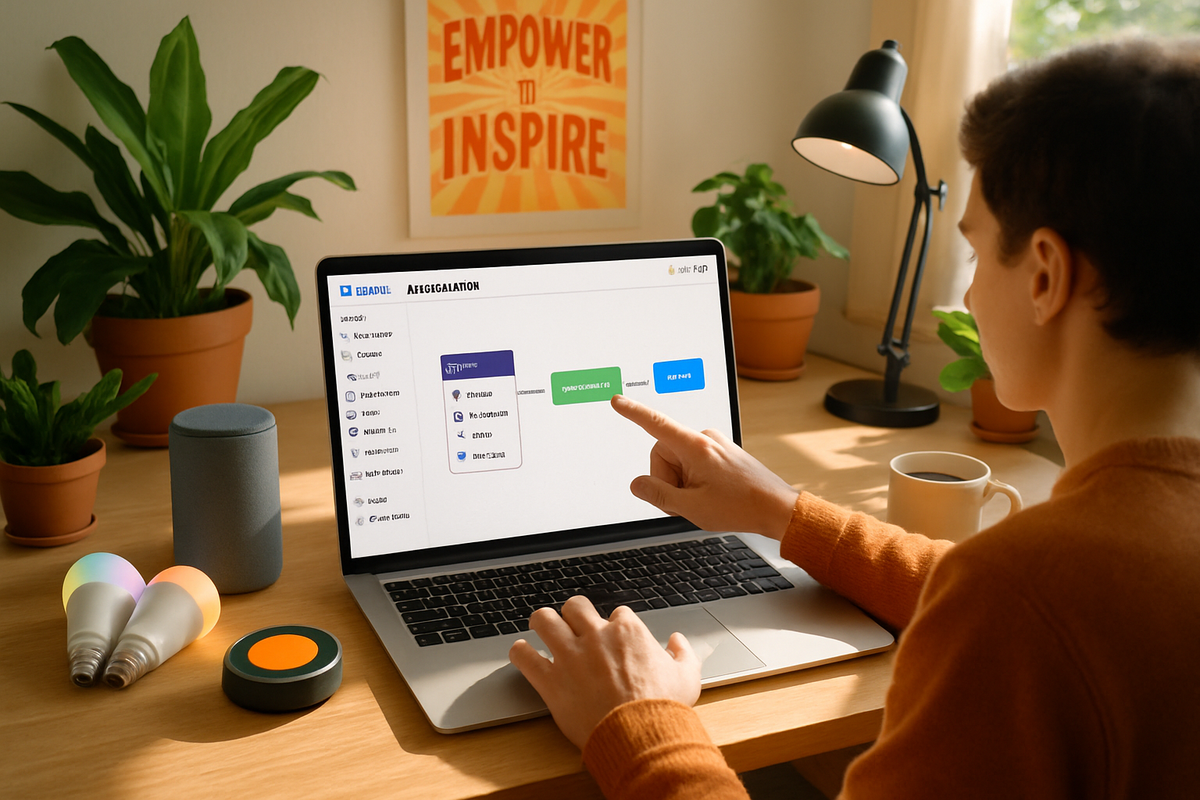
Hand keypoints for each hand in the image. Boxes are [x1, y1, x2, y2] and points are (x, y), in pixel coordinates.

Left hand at [509, 596, 700, 748]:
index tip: (612, 638)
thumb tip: (677, 641)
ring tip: (541, 629)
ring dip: (542, 623)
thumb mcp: (687, 676)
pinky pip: (524, 657)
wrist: (640, 735)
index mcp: (627, 631)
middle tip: (572, 625)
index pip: (615, 613)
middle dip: (572, 613)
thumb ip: (683, 653)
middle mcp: (595, 636)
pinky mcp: (550, 680)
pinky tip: (523, 654)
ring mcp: (570, 656)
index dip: (613, 625)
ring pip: (544, 620)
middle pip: (574, 606)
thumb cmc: (663, 707)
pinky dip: (520, 653)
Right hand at [611, 394, 798, 538]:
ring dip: (681, 482)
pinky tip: (711, 496)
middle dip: (666, 479)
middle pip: (663, 452)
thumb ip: (658, 495)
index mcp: (696, 447)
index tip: (618, 401)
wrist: (777, 508)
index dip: (633, 413)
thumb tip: (637, 485)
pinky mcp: (721, 451)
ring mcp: (715, 443)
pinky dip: (693, 480)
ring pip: (678, 460)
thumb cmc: (740, 506)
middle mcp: (706, 438)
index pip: (656, 424)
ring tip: (703, 501)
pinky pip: (693, 462)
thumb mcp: (691, 507)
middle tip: (685, 502)